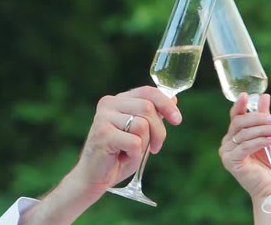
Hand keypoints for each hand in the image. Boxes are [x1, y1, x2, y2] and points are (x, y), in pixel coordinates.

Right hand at [20, 86, 181, 224]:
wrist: (93, 178)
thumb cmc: (117, 156)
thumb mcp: (140, 134)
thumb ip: (152, 116)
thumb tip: (174, 100)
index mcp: (117, 100)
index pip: (147, 91)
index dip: (166, 103)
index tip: (177, 120)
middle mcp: (108, 104)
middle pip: (148, 107)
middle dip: (159, 131)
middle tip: (155, 148)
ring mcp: (104, 117)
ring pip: (142, 125)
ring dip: (144, 145)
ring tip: (131, 152)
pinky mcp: (103, 134)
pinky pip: (134, 142)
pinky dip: (135, 155)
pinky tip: (123, 158)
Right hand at [219, 93, 270, 200]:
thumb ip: (265, 118)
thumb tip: (263, 96)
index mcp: (237, 136)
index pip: (236, 116)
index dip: (240, 105)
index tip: (246, 95)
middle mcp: (229, 142)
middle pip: (239, 122)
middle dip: (258, 118)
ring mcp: (227, 152)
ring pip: (242, 133)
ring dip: (262, 129)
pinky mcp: (230, 161)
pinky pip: (244, 146)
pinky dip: (259, 141)